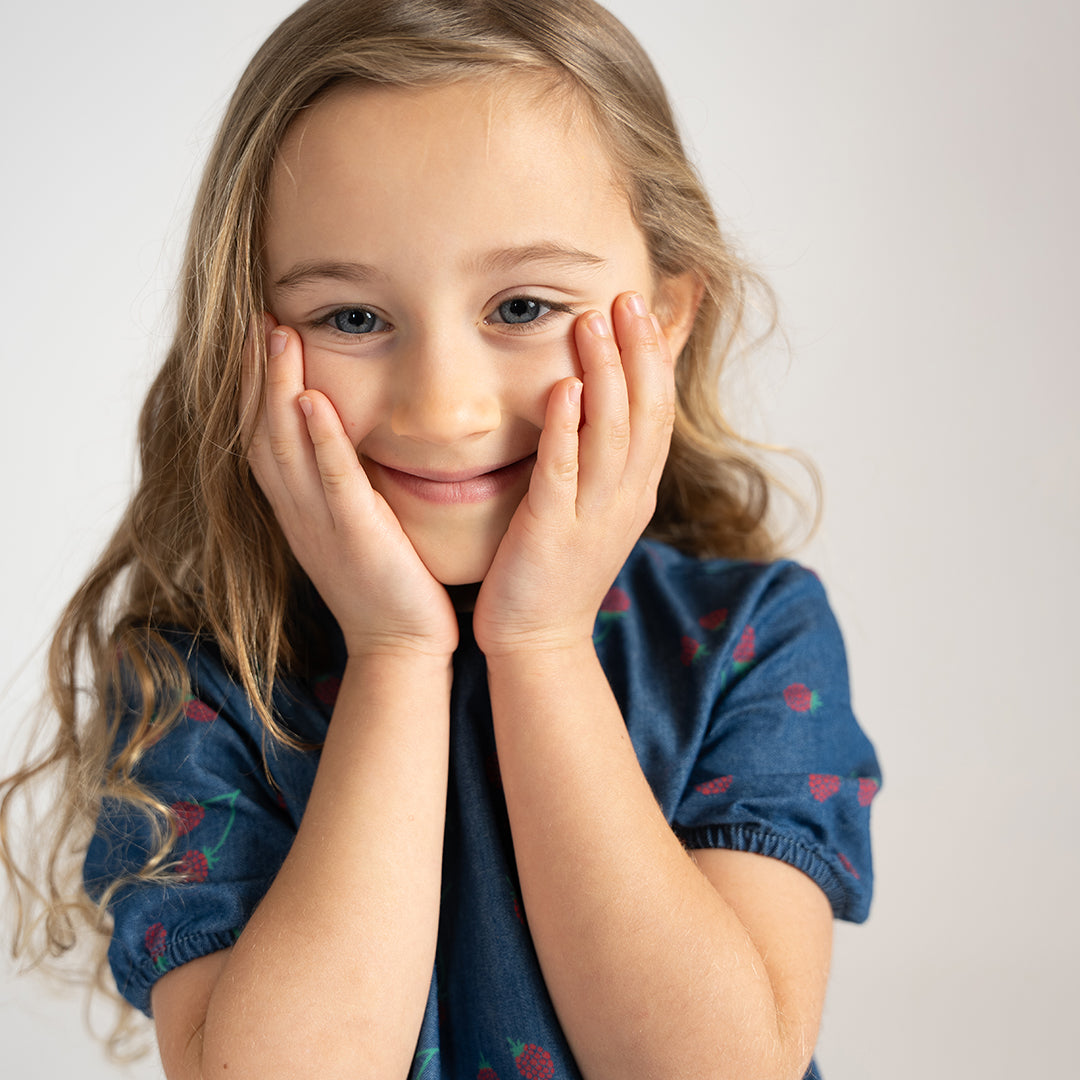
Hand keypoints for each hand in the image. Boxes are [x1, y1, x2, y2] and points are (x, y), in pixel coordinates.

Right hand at [243, 316, 458, 657]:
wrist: (401, 646)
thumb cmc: (387, 584)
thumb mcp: (354, 527)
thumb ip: (344, 483)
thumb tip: (344, 436)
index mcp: (298, 510)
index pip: (262, 437)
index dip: (252, 386)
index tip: (255, 334)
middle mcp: (299, 514)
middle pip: (261, 433)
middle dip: (254, 375)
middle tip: (254, 316)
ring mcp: (324, 527)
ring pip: (287, 449)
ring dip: (277, 391)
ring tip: (275, 336)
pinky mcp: (359, 539)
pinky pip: (334, 484)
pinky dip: (321, 442)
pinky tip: (313, 402)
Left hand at [473, 292, 674, 656]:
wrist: (539, 639)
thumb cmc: (558, 569)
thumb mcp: (594, 508)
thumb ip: (600, 457)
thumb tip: (595, 401)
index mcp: (636, 492)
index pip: (658, 414)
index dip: (654, 359)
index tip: (642, 308)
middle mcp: (625, 499)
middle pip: (645, 415)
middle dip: (638, 353)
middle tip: (626, 298)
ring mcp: (592, 516)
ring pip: (611, 435)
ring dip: (607, 375)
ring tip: (592, 323)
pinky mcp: (552, 532)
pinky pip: (564, 472)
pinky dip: (567, 428)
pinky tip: (565, 388)